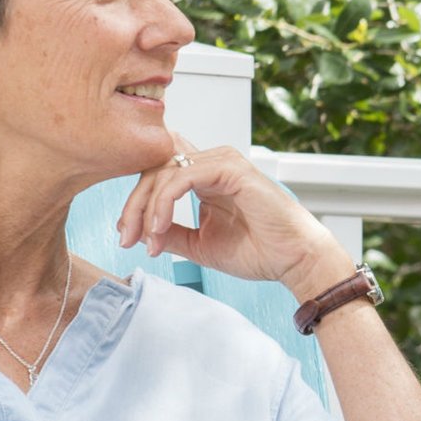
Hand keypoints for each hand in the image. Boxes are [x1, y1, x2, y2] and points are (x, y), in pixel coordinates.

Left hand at [113, 135, 350, 299]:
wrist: (294, 259)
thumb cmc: (260, 251)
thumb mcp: (200, 244)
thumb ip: (170, 233)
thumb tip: (140, 231)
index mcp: (206, 177)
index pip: (158, 173)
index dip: (136, 201)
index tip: (126, 236)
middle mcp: (212, 163)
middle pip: (154, 168)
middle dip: (133, 205)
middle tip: (125, 237)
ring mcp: (221, 161)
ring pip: (163, 171)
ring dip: (146, 206)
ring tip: (147, 238)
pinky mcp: (229, 168)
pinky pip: (182, 177)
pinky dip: (164, 202)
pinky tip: (159, 227)